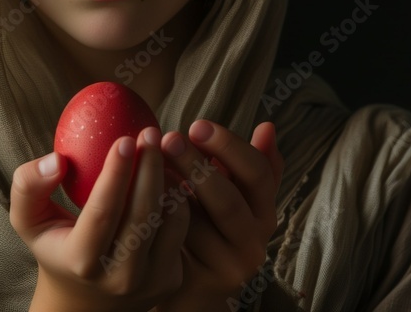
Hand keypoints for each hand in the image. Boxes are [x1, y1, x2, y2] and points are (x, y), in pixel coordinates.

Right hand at [9, 127, 189, 311]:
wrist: (86, 299)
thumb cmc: (56, 245)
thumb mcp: (29, 220)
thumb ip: (29, 186)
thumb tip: (56, 159)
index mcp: (81, 262)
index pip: (103, 211)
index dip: (116, 173)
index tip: (125, 138)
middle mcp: (119, 277)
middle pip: (142, 213)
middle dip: (150, 167)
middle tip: (151, 132)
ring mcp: (150, 281)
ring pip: (170, 219)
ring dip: (169, 178)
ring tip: (161, 149)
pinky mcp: (172, 278)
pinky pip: (182, 227)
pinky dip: (179, 196)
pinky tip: (170, 172)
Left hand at [156, 120, 283, 311]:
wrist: (194, 285)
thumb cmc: (210, 227)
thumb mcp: (234, 194)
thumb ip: (248, 164)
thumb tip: (268, 126)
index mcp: (264, 211)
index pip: (258, 174)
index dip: (229, 147)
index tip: (197, 125)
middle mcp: (254, 241)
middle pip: (228, 201)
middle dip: (197, 166)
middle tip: (168, 139)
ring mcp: (229, 267)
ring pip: (198, 224)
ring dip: (172, 190)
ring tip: (151, 164)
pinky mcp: (200, 282)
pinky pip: (175, 244)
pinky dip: (159, 217)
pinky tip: (143, 196)